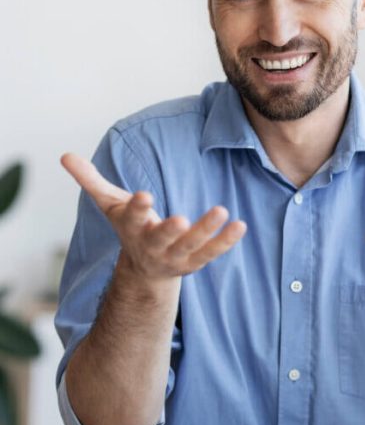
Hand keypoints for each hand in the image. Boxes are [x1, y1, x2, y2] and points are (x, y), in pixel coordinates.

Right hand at [61, 153, 246, 278]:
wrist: (145, 270)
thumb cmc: (130, 227)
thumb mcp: (110, 204)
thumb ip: (91, 180)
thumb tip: (65, 155)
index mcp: (132, 229)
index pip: (131, 218)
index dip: (137, 208)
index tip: (143, 195)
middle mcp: (153, 245)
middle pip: (161, 238)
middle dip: (170, 230)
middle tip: (180, 219)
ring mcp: (175, 256)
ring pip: (191, 246)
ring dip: (207, 231)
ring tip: (223, 210)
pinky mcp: (194, 262)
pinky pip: (212, 253)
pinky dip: (226, 241)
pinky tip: (240, 225)